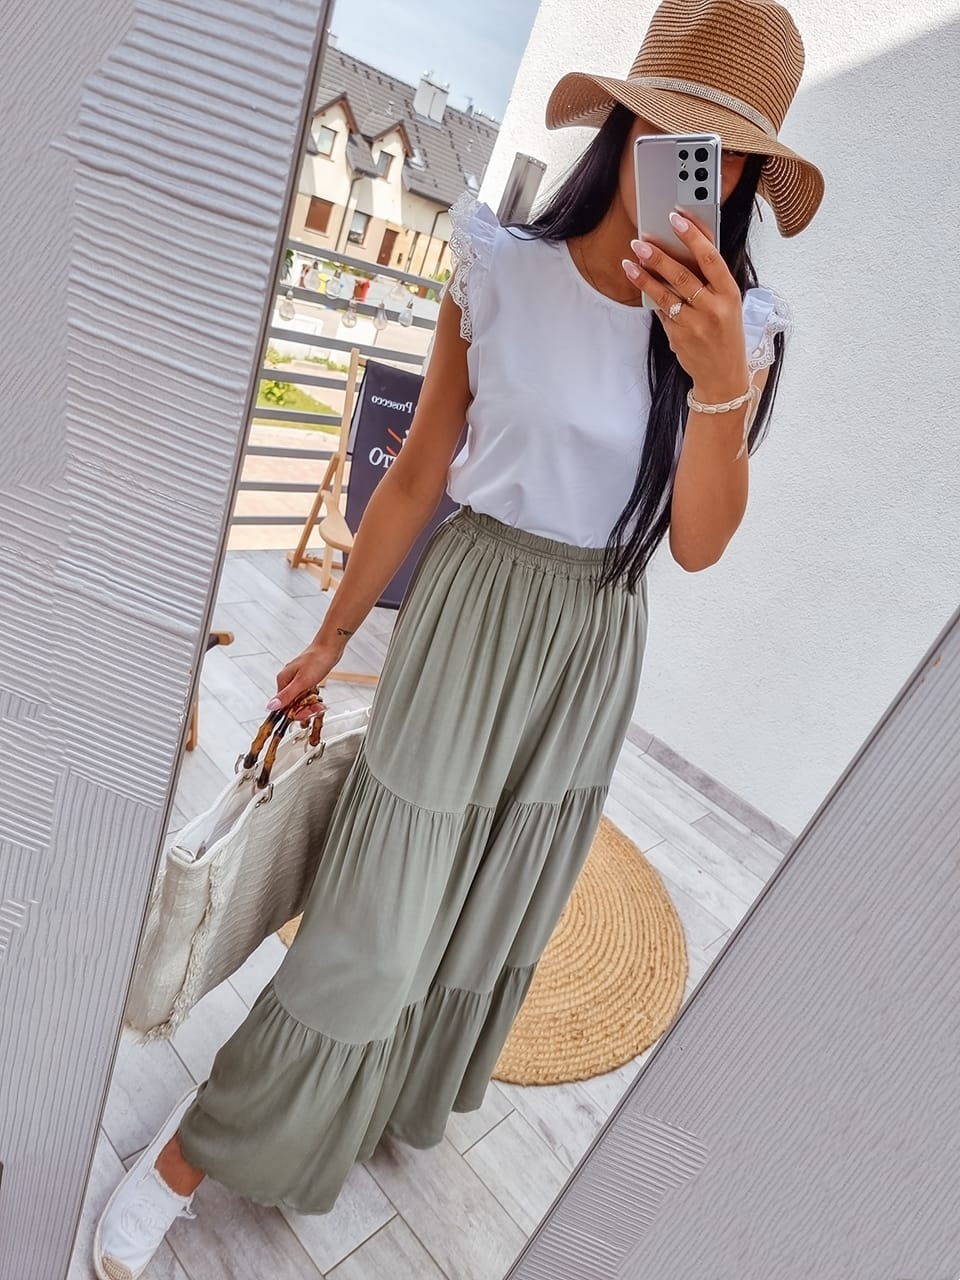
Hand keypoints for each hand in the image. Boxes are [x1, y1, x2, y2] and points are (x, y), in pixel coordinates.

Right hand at [268, 640, 341, 723]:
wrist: (330, 648)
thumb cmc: (317, 659)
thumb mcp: (302, 681)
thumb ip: (287, 695)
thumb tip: (271, 706)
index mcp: (283, 680)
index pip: (282, 705)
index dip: (294, 713)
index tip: (306, 715)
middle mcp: (288, 681)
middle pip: (292, 704)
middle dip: (305, 709)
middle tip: (316, 709)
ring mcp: (297, 680)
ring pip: (300, 701)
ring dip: (310, 705)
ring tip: (320, 706)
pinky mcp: (305, 680)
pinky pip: (306, 695)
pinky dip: (313, 699)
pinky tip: (319, 700)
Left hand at [622, 211, 748, 400]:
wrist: (724, 376)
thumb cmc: (727, 334)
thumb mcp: (729, 304)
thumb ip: (710, 282)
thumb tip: (683, 251)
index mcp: (730, 294)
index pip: (710, 258)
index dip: (692, 236)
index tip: (676, 219)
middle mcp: (714, 309)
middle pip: (682, 276)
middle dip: (658, 256)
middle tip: (640, 242)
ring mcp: (695, 325)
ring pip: (665, 296)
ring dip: (644, 278)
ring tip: (629, 263)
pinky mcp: (678, 338)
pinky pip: (661, 314)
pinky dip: (652, 300)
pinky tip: (642, 286)